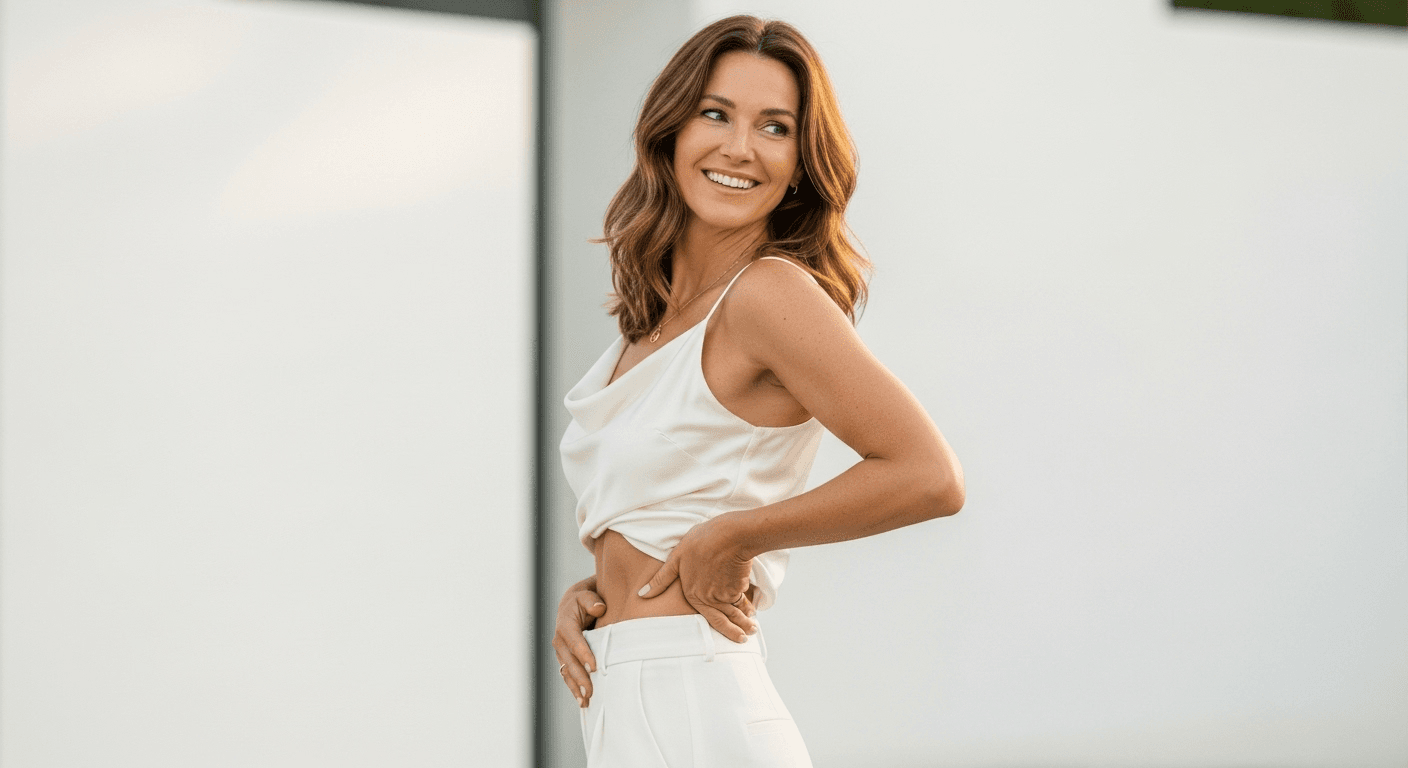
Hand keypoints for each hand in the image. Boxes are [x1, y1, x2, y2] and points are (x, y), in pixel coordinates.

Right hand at [552, 577, 606, 708]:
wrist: (577, 603)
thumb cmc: (586, 598)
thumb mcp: (588, 593)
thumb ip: (592, 600)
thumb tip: (599, 608)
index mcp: (565, 623)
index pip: (573, 640)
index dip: (583, 653)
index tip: (594, 666)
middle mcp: (560, 639)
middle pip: (569, 660)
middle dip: (579, 677)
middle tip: (591, 690)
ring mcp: (562, 652)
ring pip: (567, 671)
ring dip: (575, 687)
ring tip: (586, 701)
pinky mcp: (566, 659)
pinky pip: (568, 675)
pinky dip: (574, 688)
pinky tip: (583, 702)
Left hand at [638, 516, 757, 642]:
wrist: (729, 536)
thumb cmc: (701, 542)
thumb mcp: (676, 557)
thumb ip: (661, 579)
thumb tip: (641, 594)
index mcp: (693, 594)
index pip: (706, 617)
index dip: (715, 626)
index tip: (723, 633)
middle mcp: (710, 599)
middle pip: (724, 620)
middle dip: (736, 631)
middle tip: (745, 639)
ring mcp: (726, 595)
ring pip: (736, 612)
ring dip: (744, 621)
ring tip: (753, 628)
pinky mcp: (740, 587)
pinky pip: (744, 600)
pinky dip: (749, 607)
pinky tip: (753, 610)